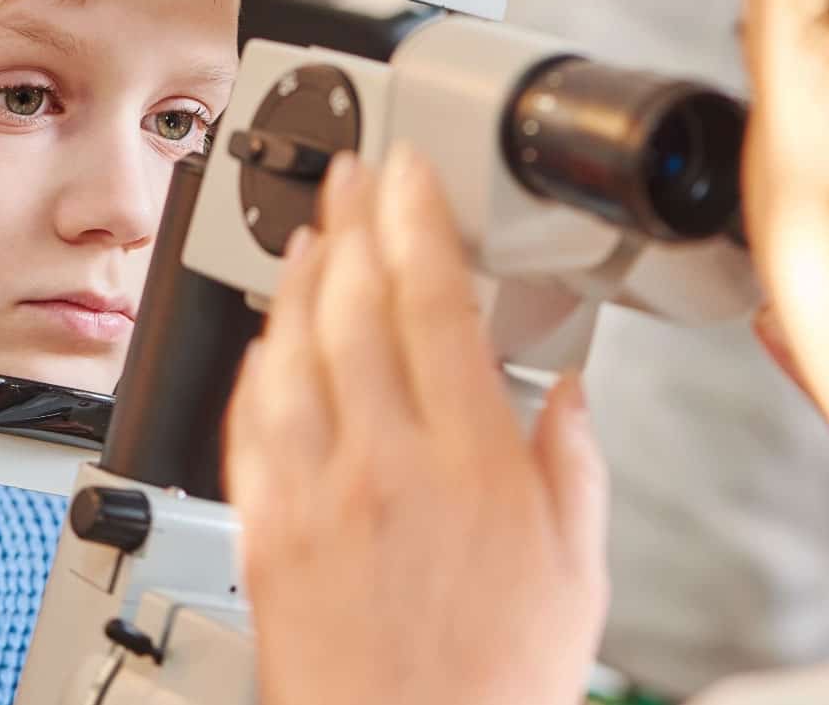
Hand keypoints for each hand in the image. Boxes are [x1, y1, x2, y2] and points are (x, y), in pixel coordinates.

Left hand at [225, 144, 610, 704]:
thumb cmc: (495, 684)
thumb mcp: (578, 571)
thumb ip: (574, 467)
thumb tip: (569, 396)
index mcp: (471, 462)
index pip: (433, 302)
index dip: (418, 219)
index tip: (410, 174)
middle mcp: (385, 464)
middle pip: (352, 304)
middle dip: (351, 220)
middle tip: (351, 175)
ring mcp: (314, 493)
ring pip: (291, 350)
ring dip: (298, 277)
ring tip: (311, 235)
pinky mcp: (265, 529)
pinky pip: (250, 423)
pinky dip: (258, 366)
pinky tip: (267, 341)